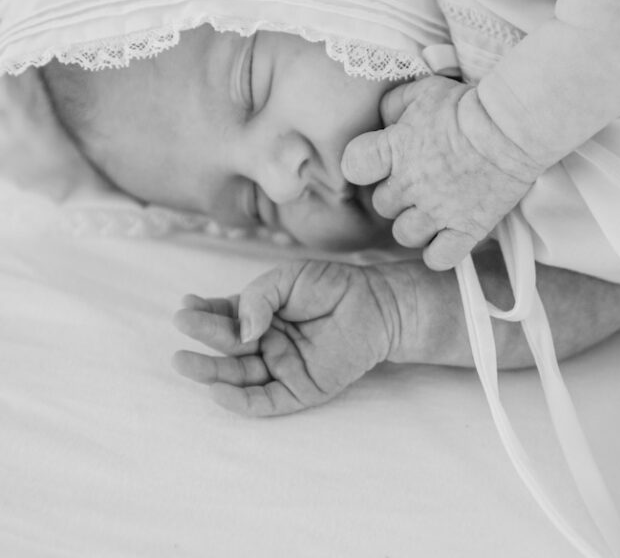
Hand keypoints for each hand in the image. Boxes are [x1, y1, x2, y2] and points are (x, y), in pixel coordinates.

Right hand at [172, 260, 399, 415]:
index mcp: (261, 315)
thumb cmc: (333, 286)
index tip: (185, 307)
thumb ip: (259, 297)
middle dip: (203, 337)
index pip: (225, 318)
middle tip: (182, 325)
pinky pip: (264, 402)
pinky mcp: (299, 390)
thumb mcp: (288, 278)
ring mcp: (281, 368)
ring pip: (239, 377)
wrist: (376, 303)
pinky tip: (216, 391)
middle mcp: (266, 343)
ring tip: (183, 361)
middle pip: (228, 347)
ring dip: (209, 372)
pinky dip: (239, 402)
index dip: (204, 314)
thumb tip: (240, 329)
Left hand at [340, 76, 544, 270]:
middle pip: (382, 204)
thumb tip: (382, 121)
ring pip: (404, 235)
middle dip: (396, 193)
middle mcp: (410, 184)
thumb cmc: (467, 104)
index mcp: (394, 149)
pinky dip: (438, 251)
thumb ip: (393, 105)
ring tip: (432, 208)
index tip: (379, 160)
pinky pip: (438, 258)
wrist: (510, 128)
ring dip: (414, 223)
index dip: (364, 164)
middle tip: (419, 180)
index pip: (354, 167)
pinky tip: (446, 235)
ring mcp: (437, 211)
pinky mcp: (466, 229)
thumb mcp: (424, 90)